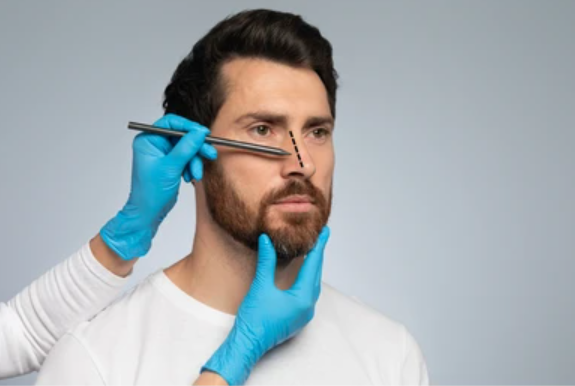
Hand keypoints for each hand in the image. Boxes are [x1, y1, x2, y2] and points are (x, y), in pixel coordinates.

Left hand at [100, 114, 216, 259]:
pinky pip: (187, 158)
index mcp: (148, 140)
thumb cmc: (150, 192)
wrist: (148, 212)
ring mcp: (163, 154)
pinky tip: (190, 177)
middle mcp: (154, 144)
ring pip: (187, 148)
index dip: (189, 127)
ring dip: (195, 161)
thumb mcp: (171, 167)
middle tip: (209, 153)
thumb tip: (199, 132)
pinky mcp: (171, 163)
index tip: (203, 133)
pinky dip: (191, 167)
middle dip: (196, 147)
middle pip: (182, 136)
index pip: (171, 123)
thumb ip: (186, 147)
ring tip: (196, 174)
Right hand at [201, 226, 330, 384]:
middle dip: (318, 255)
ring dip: (313, 268)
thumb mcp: (260, 286)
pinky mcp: (297, 318)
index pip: (313, 265)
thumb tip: (267, 240)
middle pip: (316, 274)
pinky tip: (302, 274)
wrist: (248, 345)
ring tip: (313, 252)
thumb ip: (266, 262)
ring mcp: (304, 314)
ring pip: (313, 285)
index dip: (319, 246)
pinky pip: (307, 294)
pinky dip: (307, 280)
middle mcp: (308, 306)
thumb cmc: (254, 319)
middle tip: (320, 237)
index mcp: (303, 298)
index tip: (325, 232)